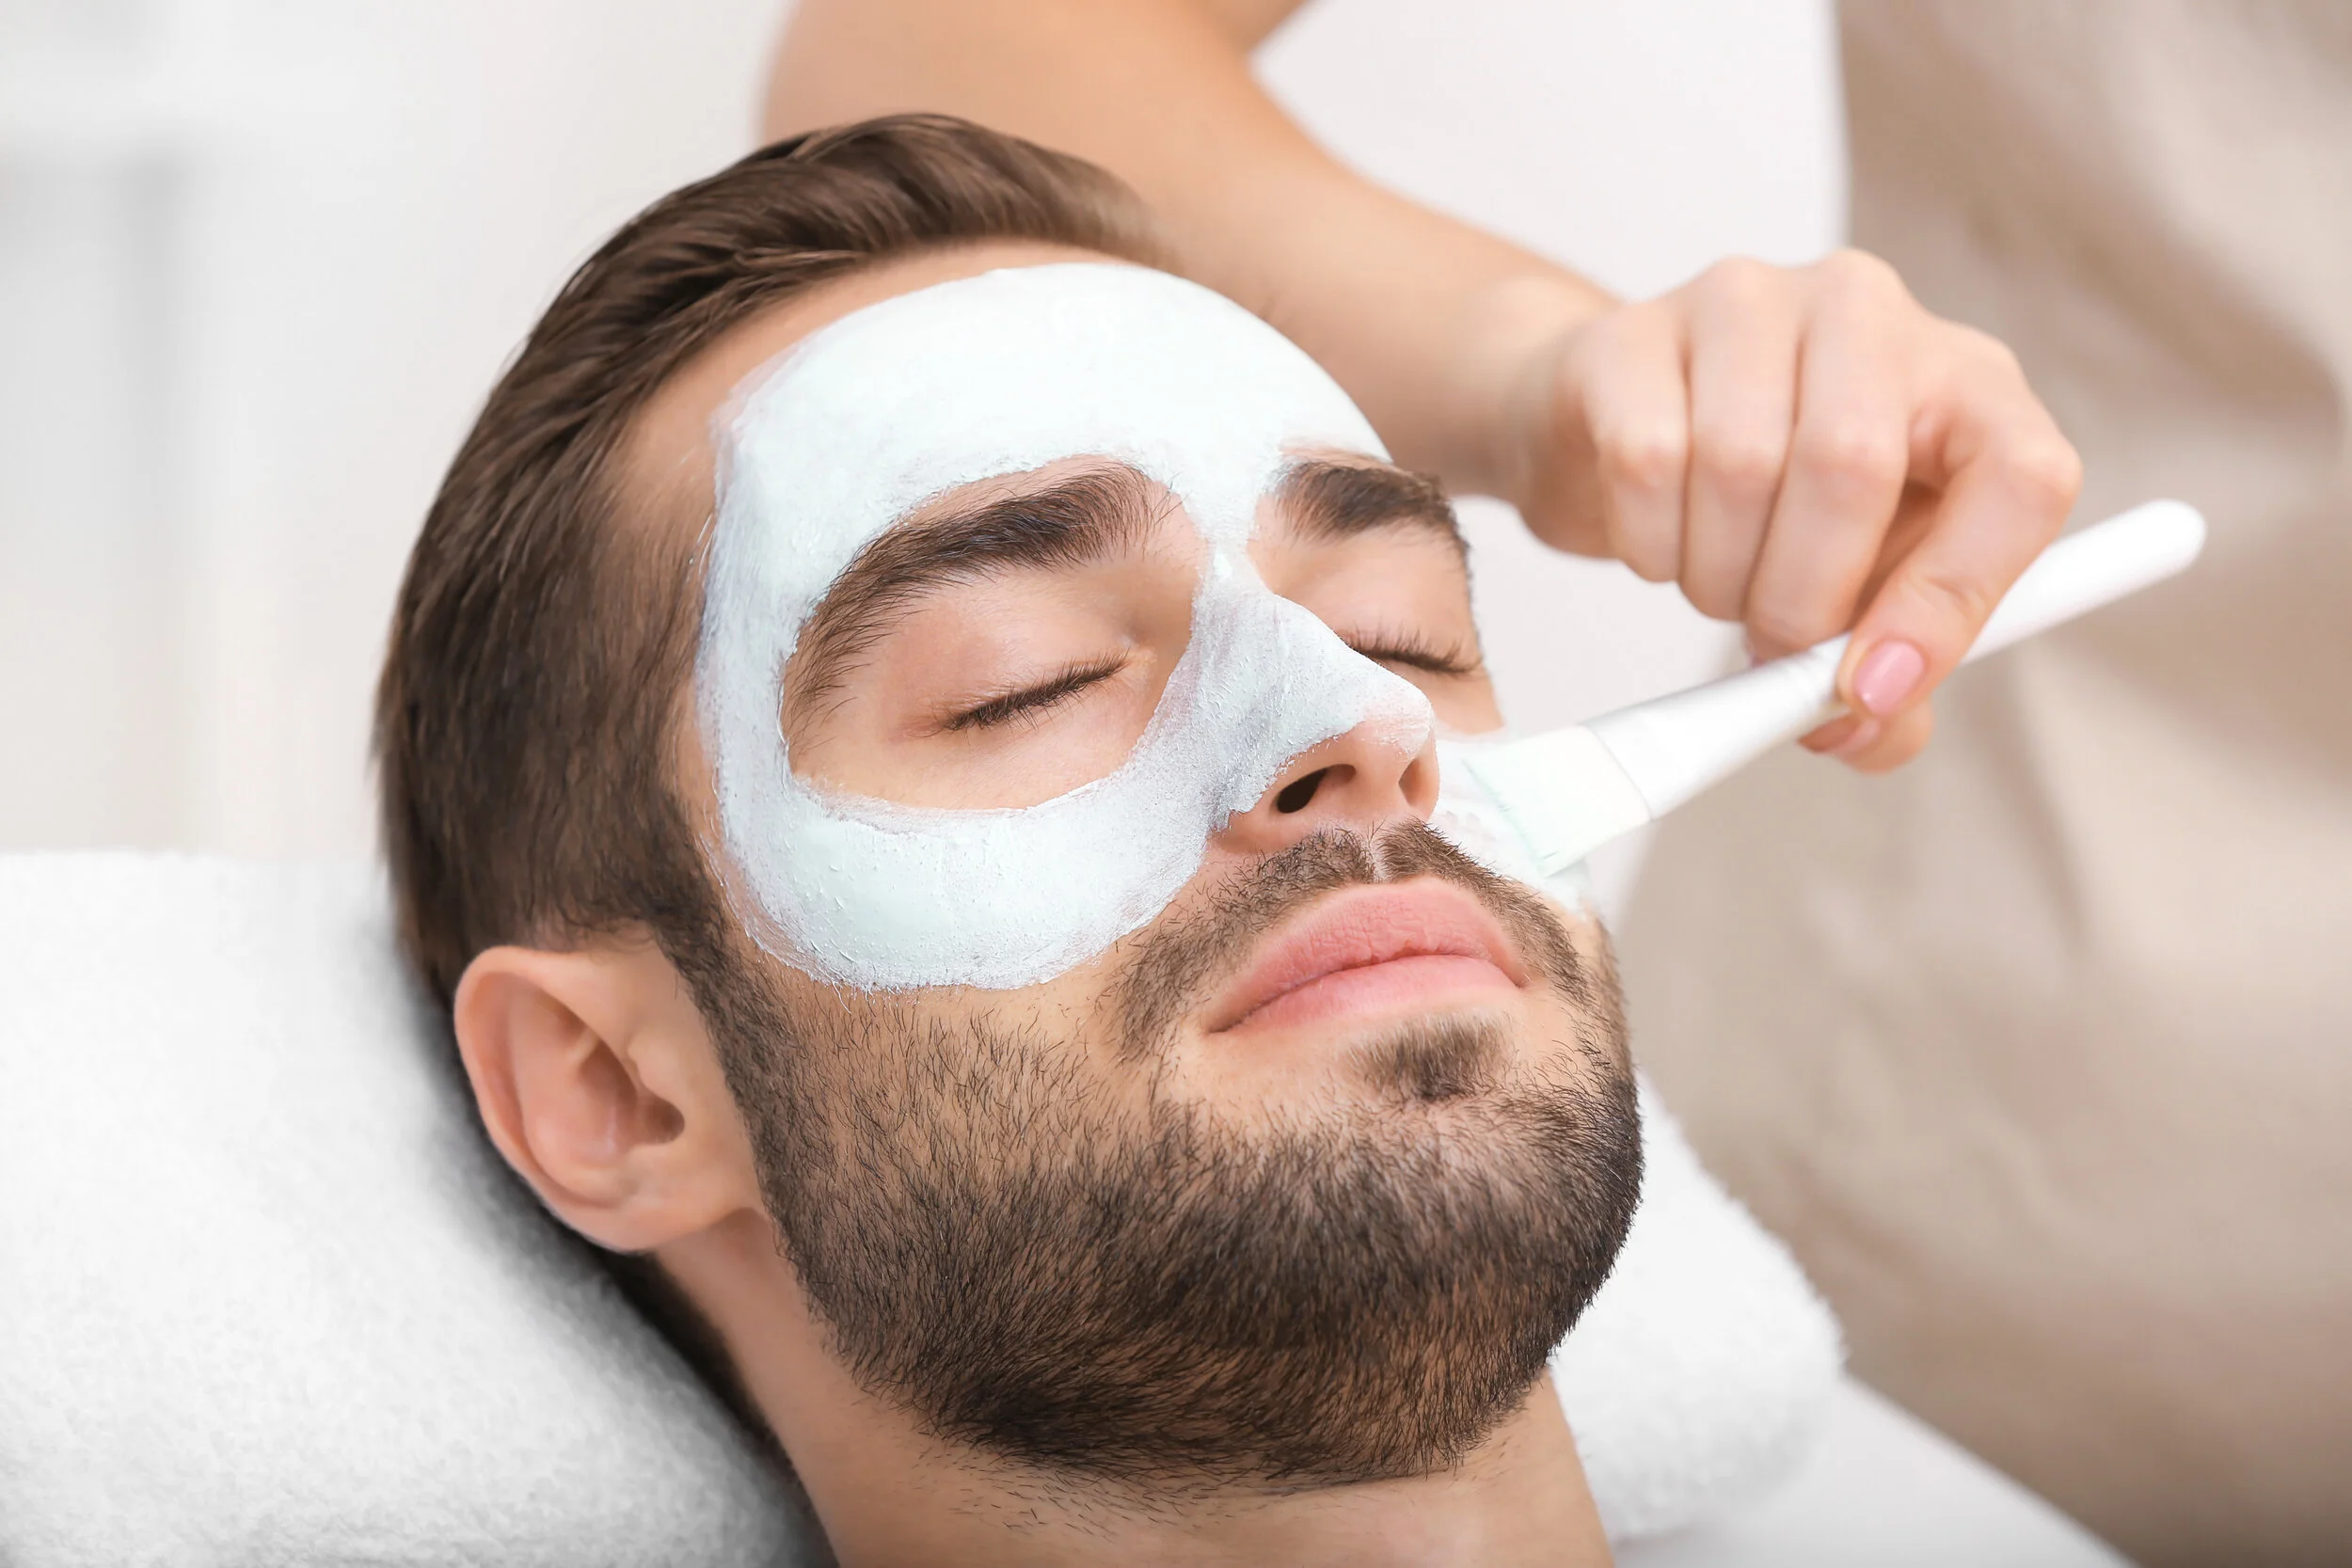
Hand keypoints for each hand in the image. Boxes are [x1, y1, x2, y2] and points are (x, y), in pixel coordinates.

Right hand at [1500, 250, 2081, 770]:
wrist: (1618, 429)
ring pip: (1739, 466)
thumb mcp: (1859, 593)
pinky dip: (1648, 544)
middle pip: (1853, 466)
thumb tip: (1865, 726)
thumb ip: (1890, 679)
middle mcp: (1867, 314)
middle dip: (1799, 600)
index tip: (1876, 687)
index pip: (2020, 476)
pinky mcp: (1635, 331)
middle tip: (1771, 651)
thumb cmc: (1770, 511)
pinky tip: (1660, 540)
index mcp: (1966, 382)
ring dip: (1717, 576)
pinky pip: (1647, 460)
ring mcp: (1747, 303)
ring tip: (1718, 581)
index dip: (1953, 599)